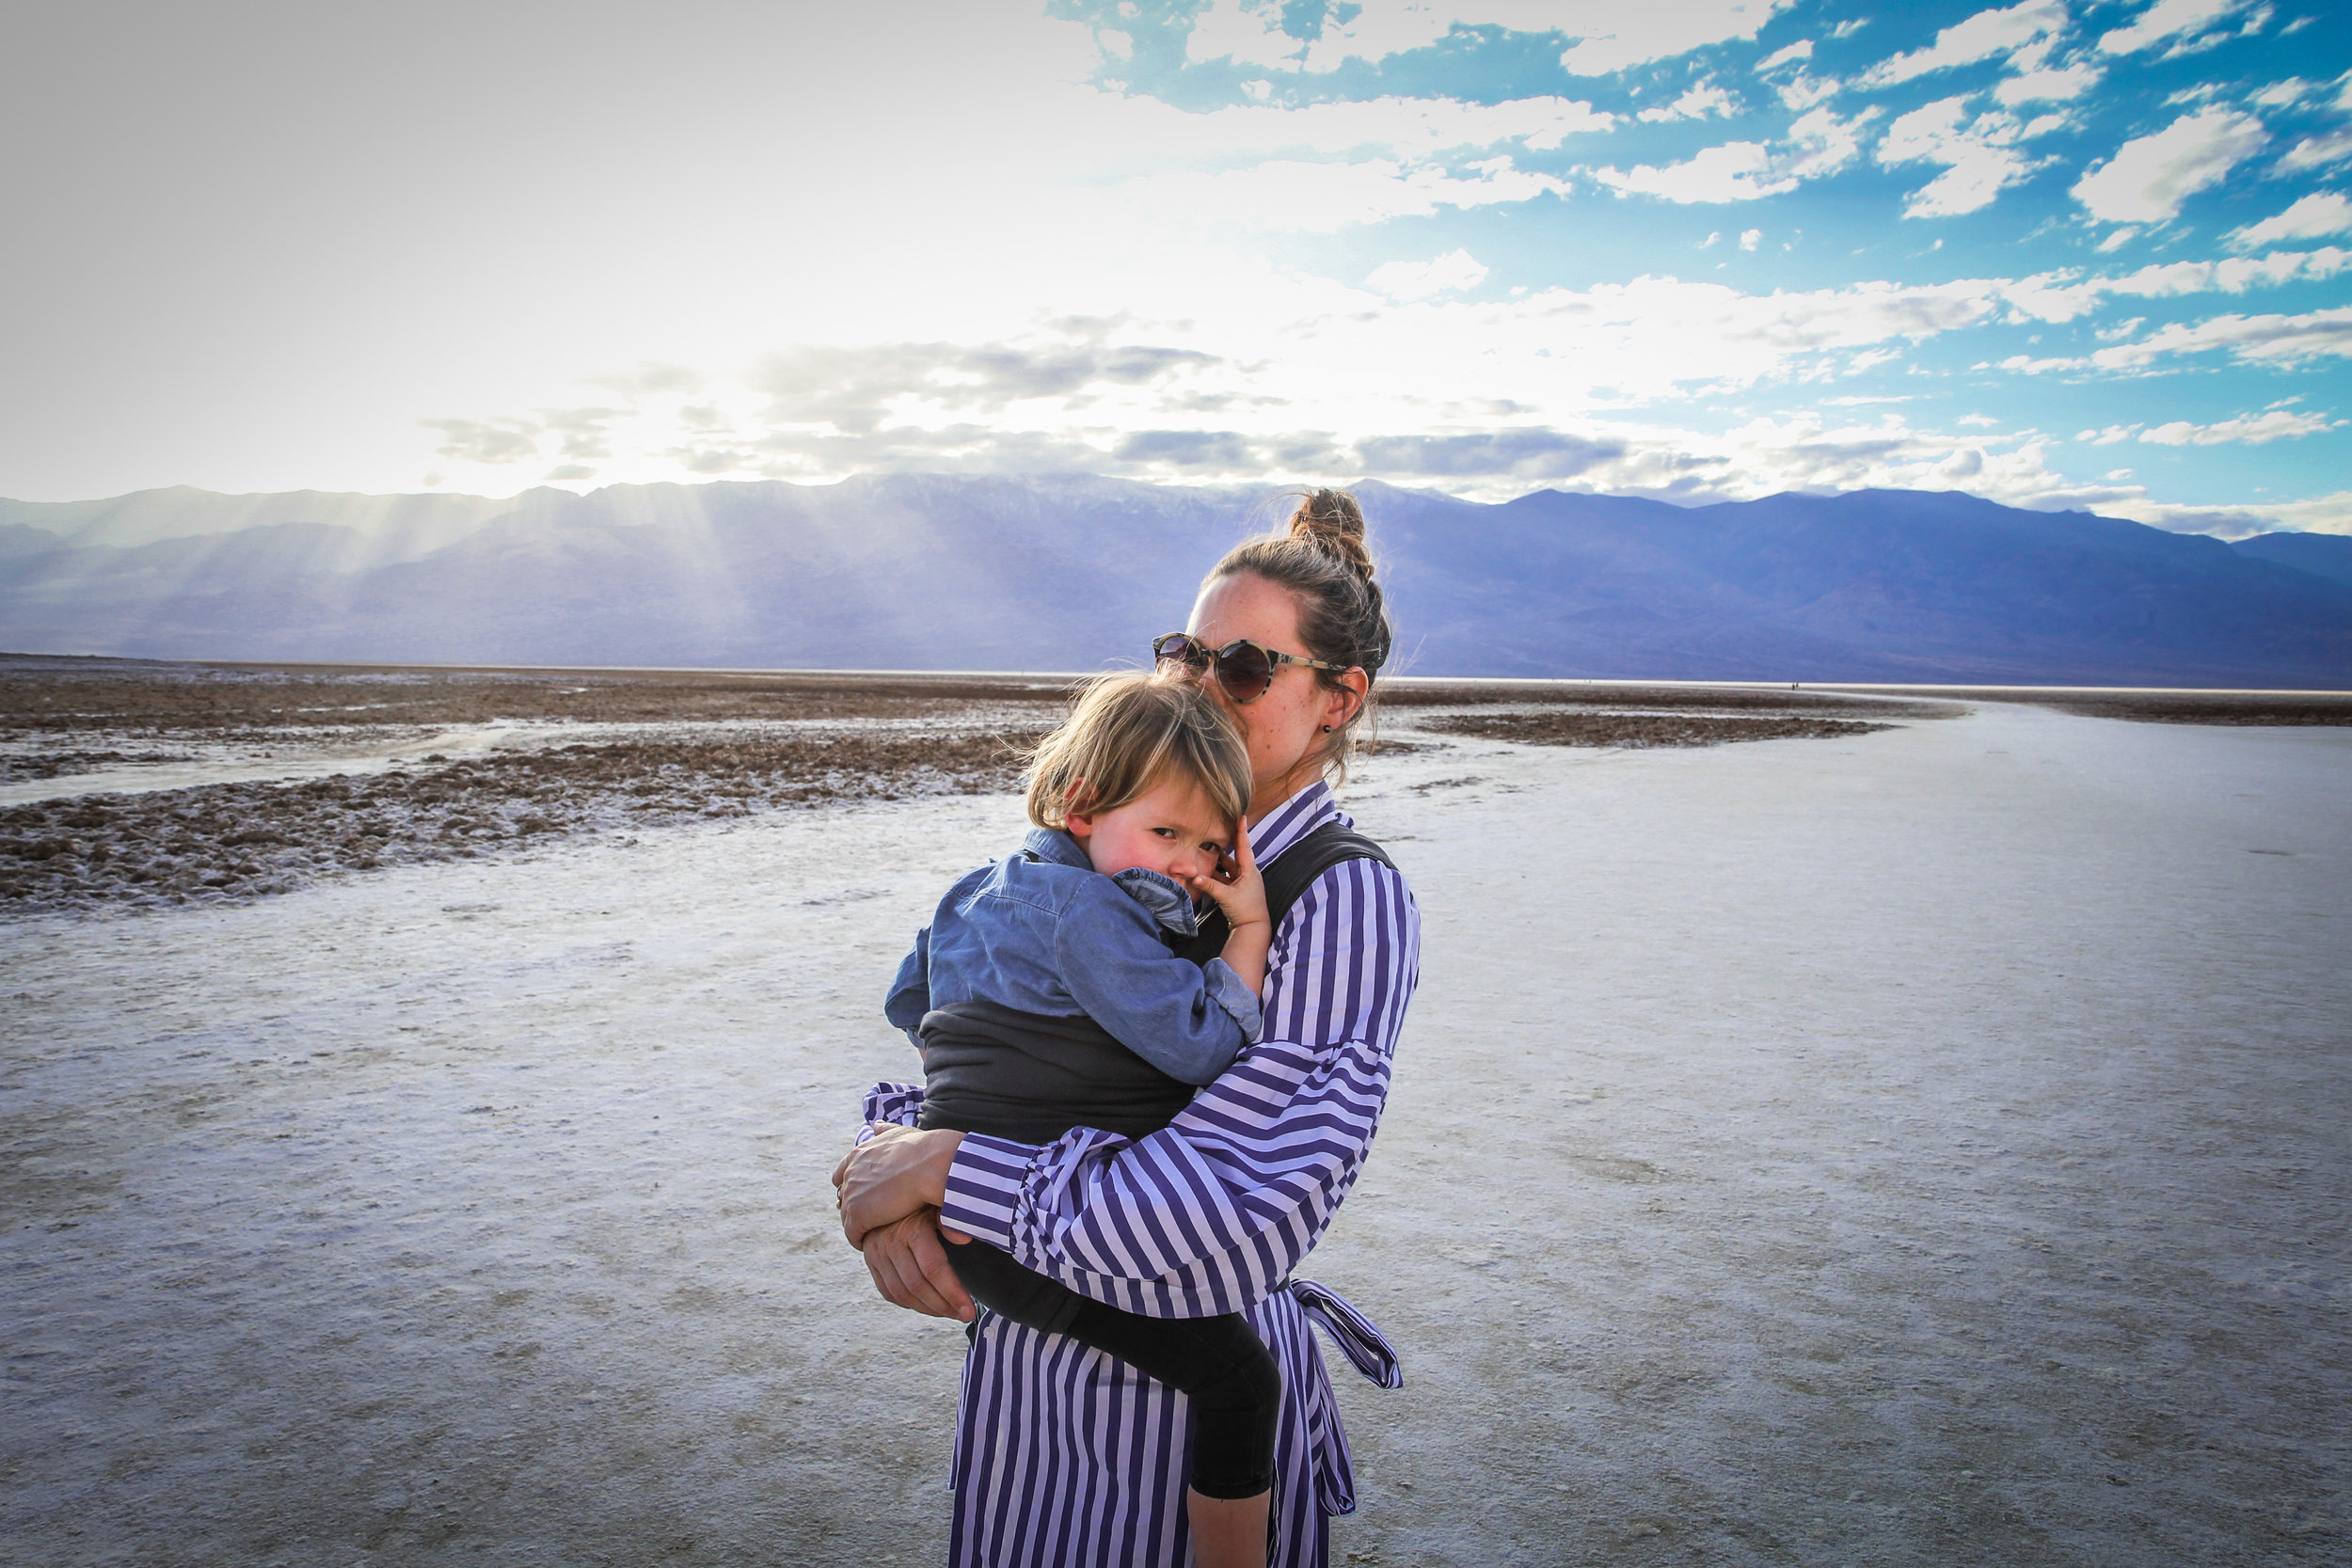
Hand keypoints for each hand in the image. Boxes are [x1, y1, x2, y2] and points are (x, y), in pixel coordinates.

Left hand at [832, 1123, 965, 1246]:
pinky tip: (875, 1243)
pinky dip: (861, 1240)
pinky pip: (853, 1234)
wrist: (932, 1165)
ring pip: (847, 1218)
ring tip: (875, 1234)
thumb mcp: (900, 1132)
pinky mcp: (858, 1217)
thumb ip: (885, 1131)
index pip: (842, 1175)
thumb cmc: (924, 1149)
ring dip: (859, 1226)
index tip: (867, 1196)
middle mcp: (850, 1174)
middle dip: (856, 1207)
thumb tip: (875, 1125)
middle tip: (873, 1218)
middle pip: (844, 1198)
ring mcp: (852, 1196)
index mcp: (857, 1155)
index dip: (853, 1187)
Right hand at [856, 1208, 975, 1321]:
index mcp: (912, 1227)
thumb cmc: (929, 1199)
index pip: (934, 1269)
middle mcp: (890, 1241)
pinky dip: (910, 1304)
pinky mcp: (871, 1261)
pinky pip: (889, 1292)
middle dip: (944, 1306)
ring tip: (951, 1312)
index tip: (970, 1310)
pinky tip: (929, 1305)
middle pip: (917, 1285)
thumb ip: (953, 1219)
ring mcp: (876, 1252)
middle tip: (966, 1315)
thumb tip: (963, 1238)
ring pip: (902, 1293)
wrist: (896, 1191)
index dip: (953, 1293)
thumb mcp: (943, 1203)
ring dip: (929, 1308)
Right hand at [1192, 818, 1268, 931]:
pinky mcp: (1237, 892)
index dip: (1241, 831)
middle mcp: (1247, 874)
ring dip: (1217, 862)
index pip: (1244, 846)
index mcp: (1249, 871)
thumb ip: (1210, 885)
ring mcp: (1242, 883)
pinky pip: (1225, 878)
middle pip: (1234, 856)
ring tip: (1205, 851)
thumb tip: (1194, 876)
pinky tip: (1205, 872)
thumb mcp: (1226, 896)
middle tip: (1216, 832)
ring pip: (1228, 868)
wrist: (1253, 929)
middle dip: (1224, 845)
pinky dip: (1216, 875)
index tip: (1241, 816)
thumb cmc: (1245, 911)